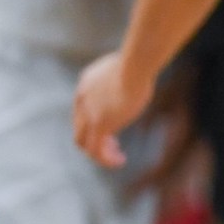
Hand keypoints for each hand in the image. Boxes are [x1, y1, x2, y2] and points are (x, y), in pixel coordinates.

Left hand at [72, 51, 153, 167]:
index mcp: (86, 83)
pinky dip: (106, 159)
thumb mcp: (129, 66)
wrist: (135, 65)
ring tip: (118, 158)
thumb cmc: (141, 62)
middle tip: (115, 143)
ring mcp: (89, 113)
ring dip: (100, 152)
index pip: (83, 108)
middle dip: (95, 137)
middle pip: (79, 126)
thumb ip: (129, 73)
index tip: (114, 124)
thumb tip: (143, 70)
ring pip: (84, 142)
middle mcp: (82, 99)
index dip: (96, 120)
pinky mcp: (100, 125)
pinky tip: (120, 161)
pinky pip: (97, 150)